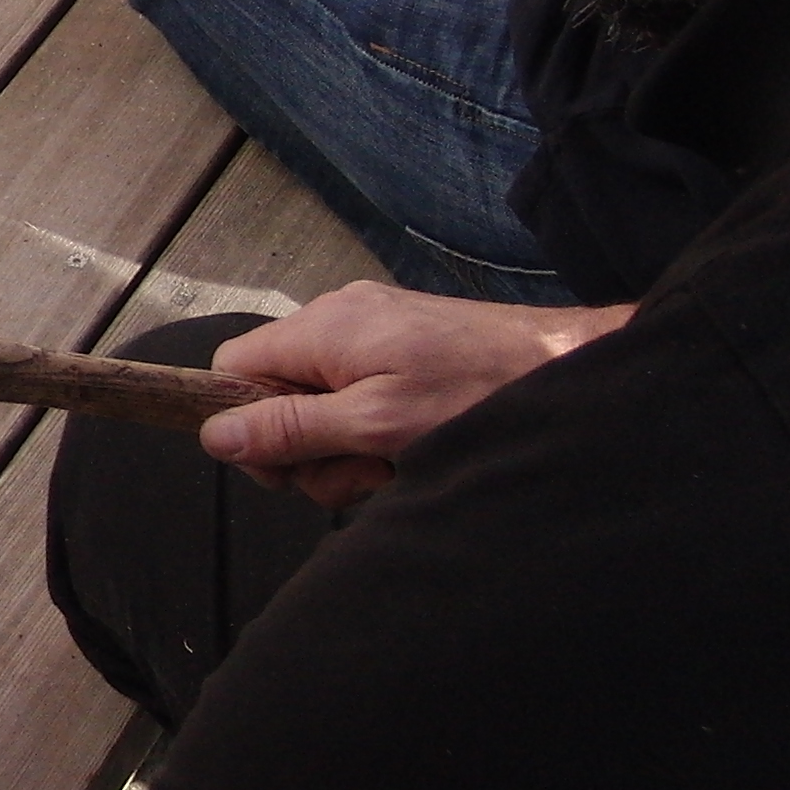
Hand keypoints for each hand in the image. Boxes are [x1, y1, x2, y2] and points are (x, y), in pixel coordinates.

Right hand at [203, 282, 627, 508]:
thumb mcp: (376, 424)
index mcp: (322, 328)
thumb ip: (291, 429)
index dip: (247, 424)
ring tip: (400, 461)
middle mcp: (340, 318)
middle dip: (309, 448)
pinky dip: (379, 429)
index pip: (232, 370)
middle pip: (276, 394)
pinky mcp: (407, 344)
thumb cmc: (481, 394)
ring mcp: (376, 329)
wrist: (575, 366)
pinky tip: (418, 445)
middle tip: (362, 471)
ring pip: (320, 402)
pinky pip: (361, 393)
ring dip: (349, 447)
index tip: (291, 464)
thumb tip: (214, 435)